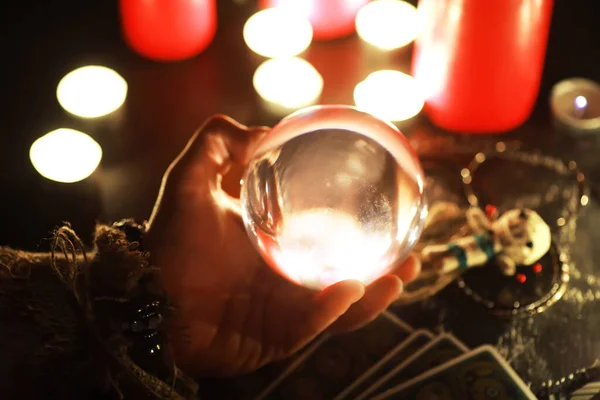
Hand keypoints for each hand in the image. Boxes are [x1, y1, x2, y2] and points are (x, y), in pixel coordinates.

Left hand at [145, 115, 420, 376]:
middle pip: (346, 275)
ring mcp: (283, 310)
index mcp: (276, 243)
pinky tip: (349, 290)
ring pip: (339, 306)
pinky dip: (331, 310)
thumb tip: (263, 131)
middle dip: (384, 270)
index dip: (361, 226)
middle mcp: (286, 278)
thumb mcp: (190, 179)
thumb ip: (218, 142)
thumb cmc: (169, 240)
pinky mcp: (275, 338)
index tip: (389, 208)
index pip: (328, 237)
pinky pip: (310, 326)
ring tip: (400, 275)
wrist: (145, 295)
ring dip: (374, 295)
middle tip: (412, 256)